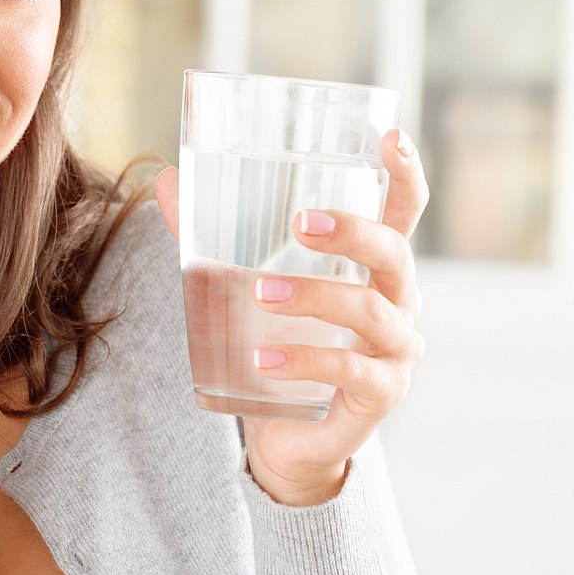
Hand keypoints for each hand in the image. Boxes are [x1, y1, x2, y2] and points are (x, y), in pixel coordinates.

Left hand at [155, 128, 428, 505]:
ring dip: (315, 296)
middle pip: (394, 253)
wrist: (288, 436)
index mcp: (375, 266)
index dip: (406, 174)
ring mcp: (397, 351)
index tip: (390, 138)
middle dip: (353, 232)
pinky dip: (305, 360)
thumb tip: (167, 180)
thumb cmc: (280, 342)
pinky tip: (264, 360)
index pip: (404, 212)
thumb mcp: (248, 284)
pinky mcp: (381, 395)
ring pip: (369, 311)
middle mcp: (399, 302)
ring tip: (260, 292)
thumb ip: (214, 235)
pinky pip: (350, 372)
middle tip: (300, 223)